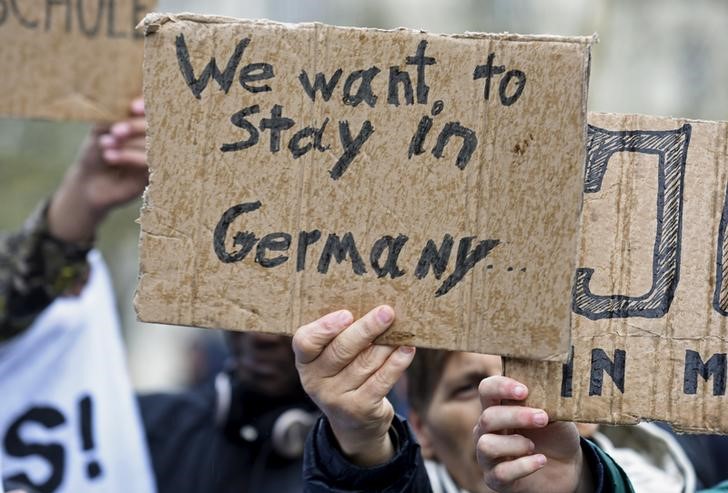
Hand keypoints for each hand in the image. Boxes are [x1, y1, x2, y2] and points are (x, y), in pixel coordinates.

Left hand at [48, 97, 147, 243]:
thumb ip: (117, 117)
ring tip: (105, 144)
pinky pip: (150, 161)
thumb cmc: (95, 152)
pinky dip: (130, 156)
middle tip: (116, 131)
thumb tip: (130, 107)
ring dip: (130, 142)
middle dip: (136, 126)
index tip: (133, 108)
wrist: (89, 183)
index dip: (148, 105)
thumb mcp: (102, 129)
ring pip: (155, 142)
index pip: (155, 107)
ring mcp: (157, 155)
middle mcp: (154, 136)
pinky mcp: (154, 173)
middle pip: (158, 124)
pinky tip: (110, 156)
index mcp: (143, 121)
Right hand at [292, 305, 414, 466]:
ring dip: (386, 344)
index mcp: (306, 362)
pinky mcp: (360, 409)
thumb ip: (341, 337)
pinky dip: (396, 363)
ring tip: (402, 328)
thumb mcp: (331, 360)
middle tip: (386, 312)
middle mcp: (316, 382)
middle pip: (341, 350)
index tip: (346, 314)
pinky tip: (407, 349)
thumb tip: (372, 307)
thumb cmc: (344, 375)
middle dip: (366, 329)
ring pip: (366, 363)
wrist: (353, 423)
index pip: (305, 342)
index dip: (325, 327)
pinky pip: (381, 380)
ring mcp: (337, 398)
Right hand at [473, 376, 592, 492]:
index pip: (486, 390)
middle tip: (542, 418)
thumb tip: (546, 387)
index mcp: (498, 407)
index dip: (500, 387)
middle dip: (516, 416)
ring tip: (533, 446)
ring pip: (486, 445)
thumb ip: (544, 401)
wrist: (567, 467)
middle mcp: (487, 430)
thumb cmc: (555, 435)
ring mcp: (488, 455)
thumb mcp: (554, 414)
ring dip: (514, 444)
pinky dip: (523, 466)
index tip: (524, 391)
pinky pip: (500, 473)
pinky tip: (540, 461)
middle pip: (487, 418)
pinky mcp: (495, 479)